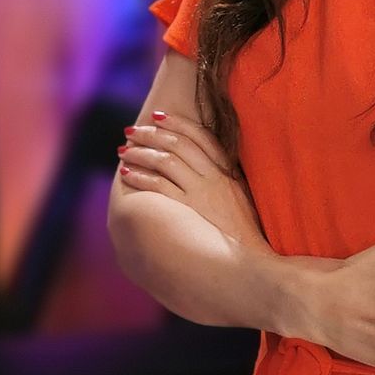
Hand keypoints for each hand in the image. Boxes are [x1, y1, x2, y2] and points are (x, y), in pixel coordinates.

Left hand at [118, 110, 268, 252]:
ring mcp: (201, 193)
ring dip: (140, 153)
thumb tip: (204, 164)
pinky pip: (158, 187)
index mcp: (229, 170)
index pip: (201, 135)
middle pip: (178, 144)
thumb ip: (225, 177)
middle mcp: (215, 176)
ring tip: (123, 151)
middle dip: (151, 134)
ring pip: (165, 161)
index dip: (177, 122)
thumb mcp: (242, 195)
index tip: (158, 115)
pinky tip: (127, 174)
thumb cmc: (246, 229)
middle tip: (130, 131)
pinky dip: (140, 177)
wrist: (252, 258)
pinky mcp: (188, 211)